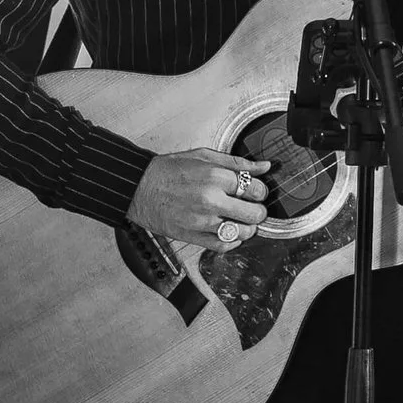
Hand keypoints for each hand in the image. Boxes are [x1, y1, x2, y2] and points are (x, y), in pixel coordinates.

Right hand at [128, 148, 266, 244]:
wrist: (138, 187)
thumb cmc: (168, 171)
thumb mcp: (203, 156)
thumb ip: (237, 162)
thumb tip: (264, 166)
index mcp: (215, 177)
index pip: (257, 189)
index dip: (261, 191)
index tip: (256, 192)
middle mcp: (211, 200)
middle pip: (254, 213)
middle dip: (258, 211)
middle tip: (252, 207)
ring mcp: (202, 221)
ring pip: (243, 233)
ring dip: (247, 228)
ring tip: (241, 220)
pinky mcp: (193, 236)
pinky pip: (223, 245)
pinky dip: (232, 241)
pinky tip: (229, 231)